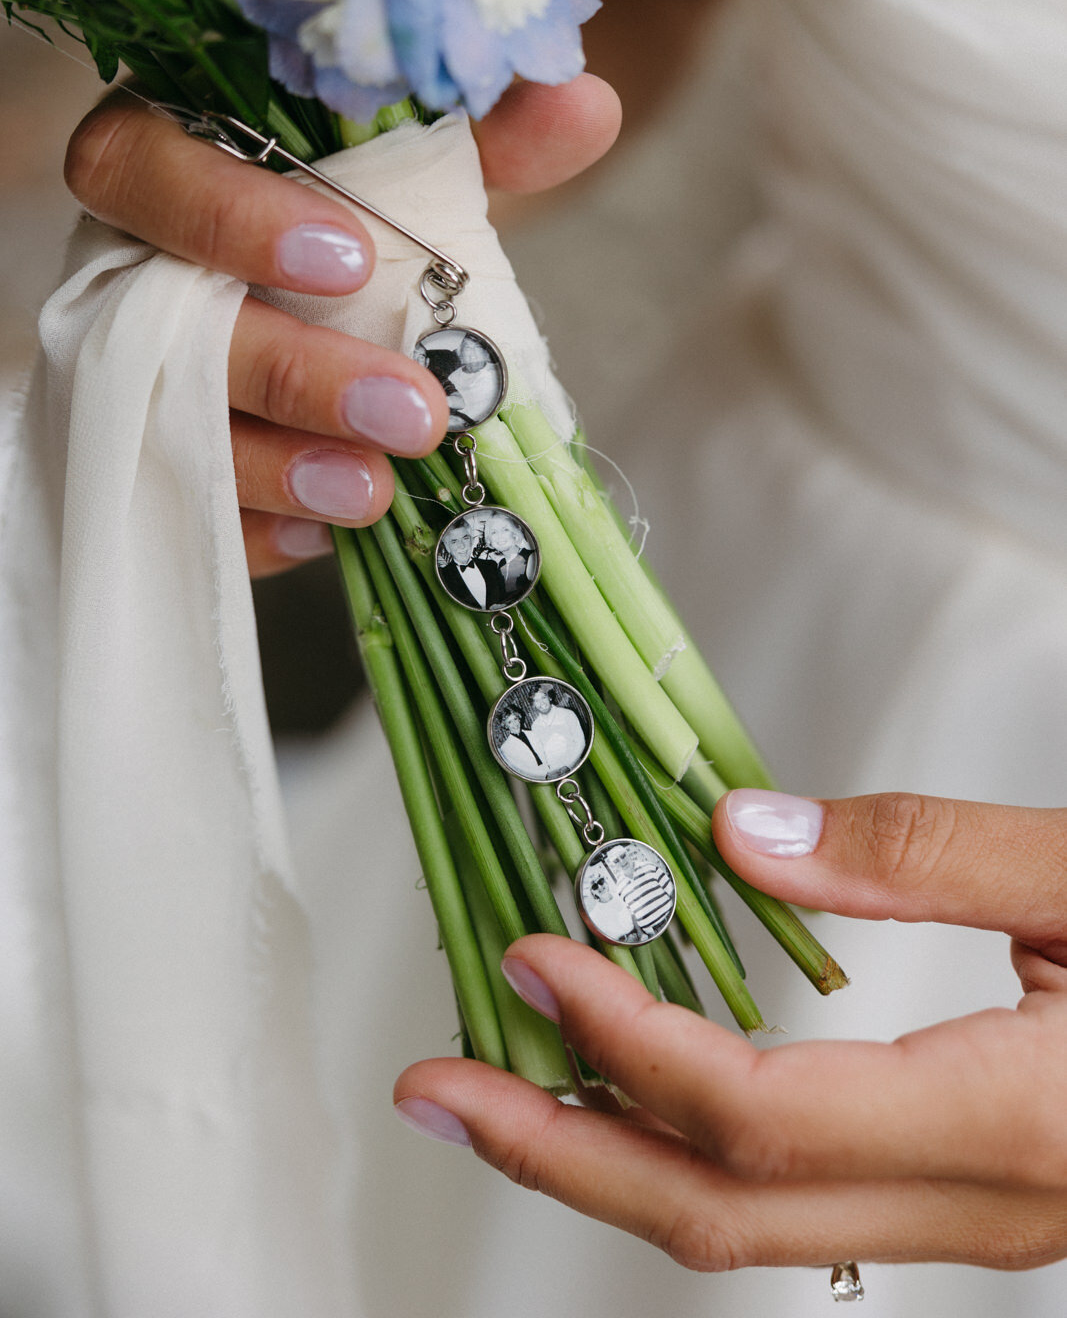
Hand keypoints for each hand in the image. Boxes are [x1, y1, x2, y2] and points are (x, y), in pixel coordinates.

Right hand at [63, 78, 620, 575]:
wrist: (325, 296)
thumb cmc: (355, 217)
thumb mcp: (413, 169)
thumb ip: (486, 134)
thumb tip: (584, 107)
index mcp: (168, 161)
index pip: (142, 167)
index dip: (227, 217)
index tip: (346, 258)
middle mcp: (128, 268)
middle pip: (158, 323)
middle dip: (293, 374)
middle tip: (414, 412)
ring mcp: (126, 372)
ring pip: (165, 429)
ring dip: (277, 468)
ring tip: (376, 490)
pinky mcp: (152, 460)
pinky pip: (181, 506)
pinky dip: (256, 529)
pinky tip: (326, 535)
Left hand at [394, 791, 1066, 1272]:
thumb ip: (924, 853)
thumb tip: (741, 837)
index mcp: (1012, 1120)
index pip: (762, 1115)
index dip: (626, 1041)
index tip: (528, 952)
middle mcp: (979, 1202)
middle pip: (720, 1213)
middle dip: (559, 1150)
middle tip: (434, 1084)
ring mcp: (975, 1216)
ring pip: (752, 1222)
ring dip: (611, 1150)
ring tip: (505, 1073)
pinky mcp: (973, 1189)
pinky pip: (800, 1194)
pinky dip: (692, 1140)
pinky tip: (640, 1077)